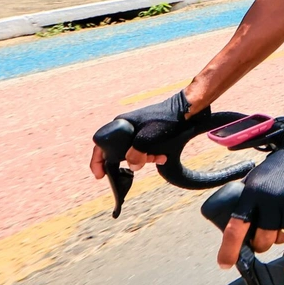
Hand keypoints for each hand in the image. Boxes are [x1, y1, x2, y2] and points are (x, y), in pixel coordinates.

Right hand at [90, 90, 208, 177]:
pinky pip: (144, 147)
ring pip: (133, 151)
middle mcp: (125, 126)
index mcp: (120, 125)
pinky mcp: (148, 131)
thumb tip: (132, 167)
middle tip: (138, 167)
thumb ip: (136, 154)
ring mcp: (137, 129)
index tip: (99, 176)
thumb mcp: (148, 139)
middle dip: (129, 162)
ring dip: (144, 158)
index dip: (98, 161)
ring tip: (157, 159)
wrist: (186, 108)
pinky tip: (161, 156)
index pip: (101, 145)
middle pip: (118, 151)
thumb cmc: (166, 119)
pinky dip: (151, 154)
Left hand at [217, 136, 283, 267]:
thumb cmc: (280, 165)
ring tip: (279, 227)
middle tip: (261, 240)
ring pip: (281, 238)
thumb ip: (247, 200)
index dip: (229, 250)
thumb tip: (237, 228)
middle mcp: (271, 198)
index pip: (236, 227)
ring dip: (279, 239)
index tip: (225, 263)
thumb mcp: (256, 178)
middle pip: (262, 239)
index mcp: (253, 191)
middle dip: (260, 244)